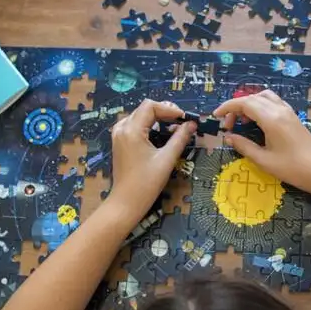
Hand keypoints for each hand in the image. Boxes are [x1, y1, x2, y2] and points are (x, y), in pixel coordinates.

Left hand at [109, 100, 195, 219]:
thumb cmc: (147, 183)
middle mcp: (122, 128)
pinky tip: (159, 133)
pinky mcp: (119, 142)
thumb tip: (192, 124)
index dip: (169, 109)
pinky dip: (148, 125)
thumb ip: (180, 138)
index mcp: (132, 130)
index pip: (151, 107)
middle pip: (144, 109)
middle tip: (182, 121)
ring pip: (139, 116)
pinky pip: (134, 125)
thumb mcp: (167, 159)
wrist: (126, 202)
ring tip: (173, 126)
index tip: (185, 118)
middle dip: (164, 112)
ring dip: (156, 118)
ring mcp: (118, 135)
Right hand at [213, 90, 310, 191]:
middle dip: (236, 107)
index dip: (227, 107)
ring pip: (264, 96)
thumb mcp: (263, 160)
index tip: (216, 116)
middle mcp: (280, 110)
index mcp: (271, 119)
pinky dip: (261, 105)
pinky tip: (258, 121)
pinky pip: (274, 102)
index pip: (244, 103)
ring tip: (242, 121)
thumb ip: (243, 146)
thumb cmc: (291, 168)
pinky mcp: (293, 116)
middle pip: (253, 98)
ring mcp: (288, 111)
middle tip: (228, 125)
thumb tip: (228, 137)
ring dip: (249, 104)